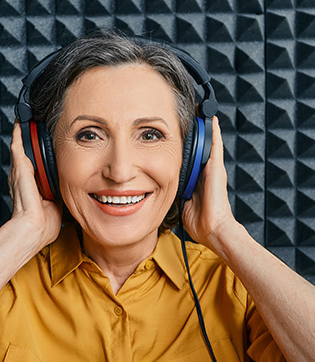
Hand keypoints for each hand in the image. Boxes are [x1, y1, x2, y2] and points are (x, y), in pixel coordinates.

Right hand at [8, 122, 61, 248]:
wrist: (34, 229)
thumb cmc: (43, 224)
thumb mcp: (56, 206)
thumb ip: (60, 195)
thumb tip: (70, 189)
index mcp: (32, 186)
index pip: (34, 165)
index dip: (37, 154)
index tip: (41, 143)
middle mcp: (23, 178)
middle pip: (26, 154)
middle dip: (28, 139)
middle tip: (32, 123)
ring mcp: (20, 173)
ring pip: (21, 148)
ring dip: (23, 134)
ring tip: (26, 119)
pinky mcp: (19, 170)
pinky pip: (18, 147)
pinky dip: (19, 135)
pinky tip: (21, 123)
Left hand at [181, 117, 236, 251]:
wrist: (213, 229)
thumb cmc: (201, 221)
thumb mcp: (183, 203)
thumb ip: (178, 192)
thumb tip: (164, 189)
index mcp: (198, 180)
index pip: (191, 158)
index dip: (185, 145)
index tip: (178, 133)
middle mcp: (207, 172)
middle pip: (200, 147)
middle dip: (195, 133)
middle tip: (189, 115)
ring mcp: (213, 170)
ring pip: (209, 144)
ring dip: (204, 128)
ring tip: (200, 111)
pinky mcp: (217, 169)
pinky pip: (215, 147)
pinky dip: (214, 133)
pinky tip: (211, 120)